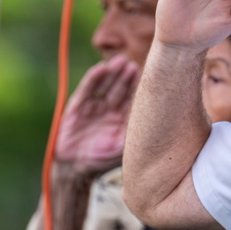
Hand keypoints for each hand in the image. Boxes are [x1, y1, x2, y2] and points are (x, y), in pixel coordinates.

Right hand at [53, 55, 139, 175]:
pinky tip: (101, 69)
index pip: (133, 98)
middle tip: (132, 65)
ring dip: (113, 73)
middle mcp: (111, 109)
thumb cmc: (102, 159)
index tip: (147, 76)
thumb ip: (134, 132)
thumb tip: (155, 118)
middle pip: (120, 88)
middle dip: (126, 77)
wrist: (75, 167)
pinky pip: (87, 89)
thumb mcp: (124, 146)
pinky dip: (93, 79)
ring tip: (119, 62)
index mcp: (124, 118)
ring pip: (106, 85)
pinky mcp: (78, 105)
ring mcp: (95, 105)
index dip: (138, 87)